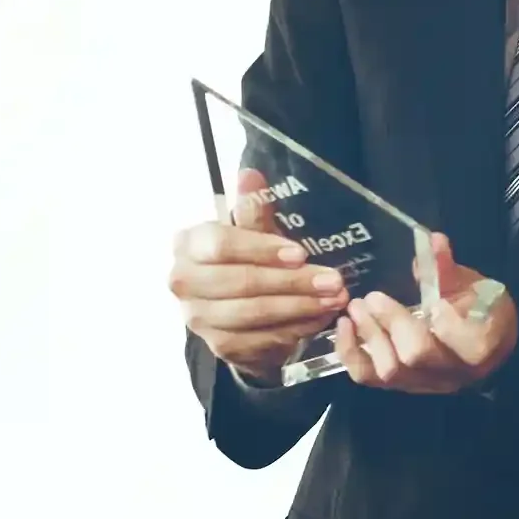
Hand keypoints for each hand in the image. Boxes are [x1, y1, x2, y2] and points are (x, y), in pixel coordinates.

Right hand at [172, 168, 349, 381]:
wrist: (238, 313)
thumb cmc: (247, 261)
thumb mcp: (255, 234)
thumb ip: (253, 210)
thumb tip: (249, 174)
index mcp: (188, 245)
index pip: (219, 244)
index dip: (261, 249)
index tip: (300, 253)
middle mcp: (183, 281)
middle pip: (240, 282)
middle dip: (292, 282)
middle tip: (333, 280)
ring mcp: (197, 317)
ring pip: (253, 313)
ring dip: (300, 306)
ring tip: (335, 298)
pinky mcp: (217, 345)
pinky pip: (261, 339)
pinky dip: (294, 329)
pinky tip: (320, 318)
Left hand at [330, 234, 515, 393]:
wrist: (477, 340)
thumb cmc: (478, 309)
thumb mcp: (471, 284)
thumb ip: (449, 269)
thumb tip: (432, 240)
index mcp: (483, 345)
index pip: (471, 347)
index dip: (452, 327)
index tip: (437, 303)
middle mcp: (453, 372)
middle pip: (417, 356)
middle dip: (393, 323)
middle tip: (374, 297)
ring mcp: (424, 383)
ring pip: (389, 371)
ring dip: (369, 336)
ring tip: (357, 308)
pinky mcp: (399, 384)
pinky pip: (367, 377)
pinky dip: (350, 352)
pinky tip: (345, 326)